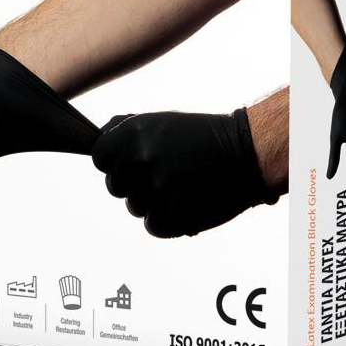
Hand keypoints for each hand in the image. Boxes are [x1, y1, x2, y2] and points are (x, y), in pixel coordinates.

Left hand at [91, 109, 276, 237]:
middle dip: (135, 183)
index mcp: (133, 134)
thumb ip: (125, 129)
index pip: (100, 157)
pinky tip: (185, 202)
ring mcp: (155, 189)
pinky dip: (167, 220)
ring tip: (180, 185)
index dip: (114, 162)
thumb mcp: (161, 120)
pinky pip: (153, 225)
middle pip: (115, 186)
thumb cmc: (202, 136)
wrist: (246, 154)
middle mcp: (140, 160)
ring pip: (135, 207)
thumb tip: (99, 139)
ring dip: (154, 201)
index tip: (134, 163)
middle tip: (165, 173)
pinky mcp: (171, 215)